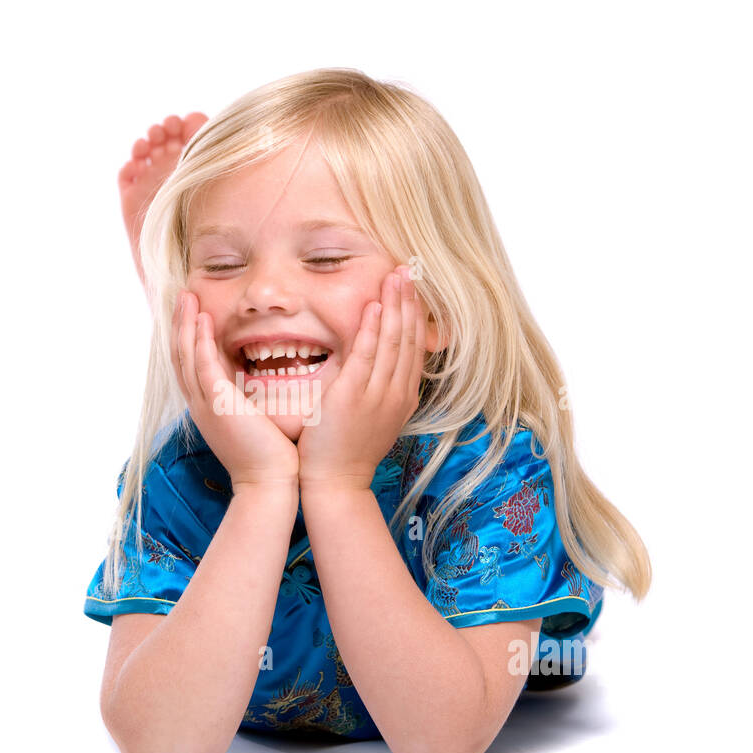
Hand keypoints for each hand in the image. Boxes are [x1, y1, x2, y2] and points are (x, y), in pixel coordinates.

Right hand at [170, 290, 299, 490]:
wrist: (269, 484)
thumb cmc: (270, 458)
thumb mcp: (255, 424)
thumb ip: (251, 402)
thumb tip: (261, 388)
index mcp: (209, 409)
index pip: (191, 367)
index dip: (188, 339)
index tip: (193, 314)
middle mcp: (201, 405)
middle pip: (181, 357)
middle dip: (180, 325)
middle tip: (183, 296)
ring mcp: (206, 404)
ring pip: (186, 356)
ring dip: (185, 324)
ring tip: (187, 297)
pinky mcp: (218, 404)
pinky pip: (203, 364)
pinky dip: (199, 340)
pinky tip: (202, 319)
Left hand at [297, 265, 425, 493]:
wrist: (338, 483)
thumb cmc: (349, 452)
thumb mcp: (376, 419)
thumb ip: (381, 391)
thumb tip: (382, 369)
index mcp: (403, 396)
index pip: (414, 347)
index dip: (415, 315)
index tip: (413, 289)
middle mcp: (397, 392)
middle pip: (408, 338)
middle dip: (409, 301)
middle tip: (408, 270)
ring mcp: (377, 394)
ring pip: (392, 340)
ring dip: (395, 305)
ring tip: (396, 276)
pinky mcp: (352, 395)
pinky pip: (365, 354)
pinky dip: (371, 328)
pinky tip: (374, 304)